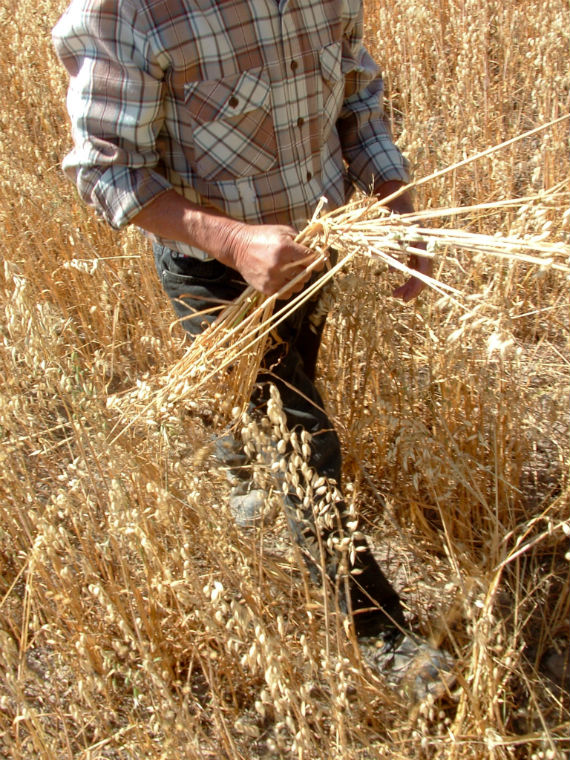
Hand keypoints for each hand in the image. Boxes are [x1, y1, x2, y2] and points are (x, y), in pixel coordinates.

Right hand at [222, 223, 318, 295]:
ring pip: (298, 285)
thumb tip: (318, 250)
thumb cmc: (263, 236)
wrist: (238, 247)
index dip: (318, 259)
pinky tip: (285, 280)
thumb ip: (301, 240)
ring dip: (299, 280)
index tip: (320, 259)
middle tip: (302, 264)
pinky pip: (286, 294)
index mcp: (284, 248)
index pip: (310, 258)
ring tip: (293, 272)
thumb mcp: (283, 231)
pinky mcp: (266, 288)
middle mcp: (279, 265)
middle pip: (305, 273)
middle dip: (307, 268)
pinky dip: (289, 288)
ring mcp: (272, 278)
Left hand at [374, 180, 433, 302]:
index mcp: (422, 241)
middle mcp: (424, 245)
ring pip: (418, 270)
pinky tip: (395, 280)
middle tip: (398, 298)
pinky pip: (413, 264)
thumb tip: (394, 270)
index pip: (424, 269)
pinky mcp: (414, 246)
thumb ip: (393, 248)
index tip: (405, 297)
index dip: (417, 285)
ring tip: (395, 294)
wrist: (397, 197)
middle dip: (412, 288)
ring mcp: (419, 246)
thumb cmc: (393, 212)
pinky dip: (405, 273)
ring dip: (408, 283)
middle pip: (422, 273)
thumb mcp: (391, 230)